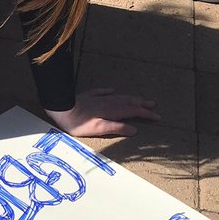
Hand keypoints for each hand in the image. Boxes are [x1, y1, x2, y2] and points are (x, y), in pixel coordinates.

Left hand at [45, 88, 159, 136]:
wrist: (61, 109)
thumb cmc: (77, 123)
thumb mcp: (98, 129)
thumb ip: (116, 128)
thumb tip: (134, 129)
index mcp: (111, 111)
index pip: (133, 112)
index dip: (146, 114)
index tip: (157, 117)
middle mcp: (107, 103)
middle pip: (128, 102)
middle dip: (142, 104)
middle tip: (154, 105)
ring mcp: (98, 98)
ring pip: (119, 97)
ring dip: (131, 98)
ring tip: (140, 99)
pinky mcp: (88, 96)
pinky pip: (102, 92)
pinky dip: (109, 92)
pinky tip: (112, 90)